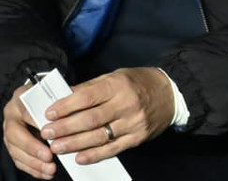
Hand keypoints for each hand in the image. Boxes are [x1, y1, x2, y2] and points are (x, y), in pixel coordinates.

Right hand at [4, 83, 55, 179]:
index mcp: (21, 98)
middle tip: (48, 156)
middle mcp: (12, 115)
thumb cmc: (52, 97)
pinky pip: (19, 160)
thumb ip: (61, 102)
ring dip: (34, 163)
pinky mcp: (13, 145)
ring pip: (16, 150)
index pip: (25, 110)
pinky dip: (33, 169)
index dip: (35, 122)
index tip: (48, 132)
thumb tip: (75, 115)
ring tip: (50, 169)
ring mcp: (10, 132)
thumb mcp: (56, 93)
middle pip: (15, 134)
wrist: (39, 99)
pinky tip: (46, 174)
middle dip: (32, 147)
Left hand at [41, 67, 173, 164]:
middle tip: (47, 133)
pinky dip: (95, 155)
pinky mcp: (138, 137)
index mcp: (118, 85)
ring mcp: (133, 122)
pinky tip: (79, 158)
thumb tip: (63, 98)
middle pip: (90, 119)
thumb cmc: (139, 82)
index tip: (48, 114)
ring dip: (75, 143)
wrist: (172, 93)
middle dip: (65, 127)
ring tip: (56, 147)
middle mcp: (126, 104)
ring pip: (99, 136)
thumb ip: (90, 88)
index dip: (66, 106)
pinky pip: (113, 148)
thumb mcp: (115, 76)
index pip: (88, 97)